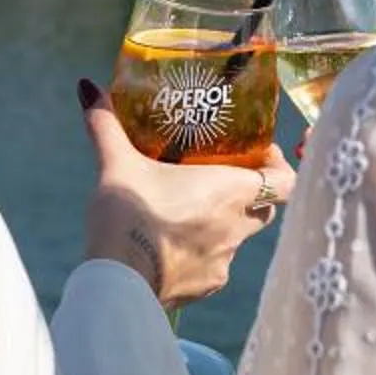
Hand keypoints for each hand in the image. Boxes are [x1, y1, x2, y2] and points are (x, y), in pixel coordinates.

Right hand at [77, 78, 295, 307]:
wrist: (117, 278)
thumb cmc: (128, 216)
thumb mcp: (116, 164)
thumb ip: (106, 125)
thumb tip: (87, 88)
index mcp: (231, 191)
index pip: (287, 182)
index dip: (280, 169)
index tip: (260, 157)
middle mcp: (237, 227)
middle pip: (264, 209)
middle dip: (251, 195)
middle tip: (222, 180)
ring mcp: (223, 261)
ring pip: (237, 239)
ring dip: (222, 226)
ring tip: (188, 214)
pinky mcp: (206, 286)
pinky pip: (214, 266)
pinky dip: (200, 255)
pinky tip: (172, 247)